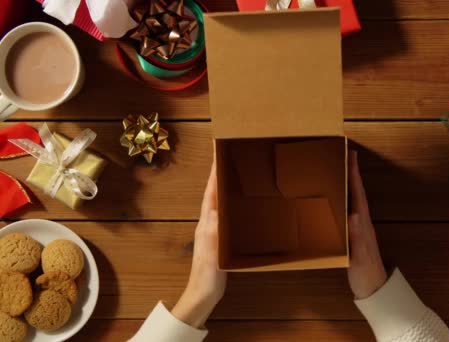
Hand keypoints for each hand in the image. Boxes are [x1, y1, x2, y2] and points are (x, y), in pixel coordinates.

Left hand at [172, 161, 226, 327]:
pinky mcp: (220, 238)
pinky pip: (227, 213)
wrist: (203, 293)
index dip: (215, 171)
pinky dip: (232, 202)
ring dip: (226, 185)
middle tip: (229, 155)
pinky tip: (241, 203)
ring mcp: (214, 229)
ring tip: (236, 172)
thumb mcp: (212, 250)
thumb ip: (214, 229)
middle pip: (215, 191)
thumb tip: (218, 206)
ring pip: (221, 200)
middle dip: (220, 172)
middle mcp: (208, 221)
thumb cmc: (208, 272)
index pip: (211, 190)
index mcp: (206, 221)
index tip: (218, 150)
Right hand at [347, 151, 387, 299]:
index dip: (354, 174)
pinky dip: (341, 201)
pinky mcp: (354, 236)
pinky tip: (335, 201)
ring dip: (347, 185)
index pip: (358, 194)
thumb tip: (354, 214)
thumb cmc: (366, 273)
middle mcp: (362, 222)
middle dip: (351, 173)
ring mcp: (359, 228)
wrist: (374, 289)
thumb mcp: (359, 256)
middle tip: (343, 156)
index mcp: (363, 223)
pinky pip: (347, 212)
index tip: (351, 155)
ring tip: (338, 172)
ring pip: (352, 200)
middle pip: (356, 192)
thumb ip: (357, 236)